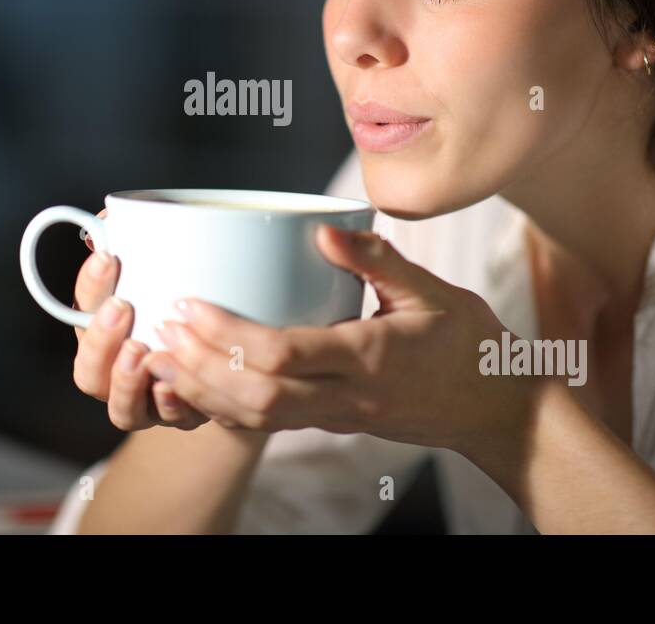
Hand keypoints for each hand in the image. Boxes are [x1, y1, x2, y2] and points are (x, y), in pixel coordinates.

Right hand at [70, 210, 208, 430]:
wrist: (248, 343)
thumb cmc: (197, 290)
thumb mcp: (171, 260)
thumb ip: (139, 236)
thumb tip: (112, 219)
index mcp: (108, 329)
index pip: (82, 310)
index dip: (90, 286)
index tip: (108, 258)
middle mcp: (121, 369)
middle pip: (88, 372)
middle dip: (98, 340)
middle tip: (121, 308)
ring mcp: (152, 399)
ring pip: (122, 409)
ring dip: (125, 383)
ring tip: (140, 352)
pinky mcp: (187, 415)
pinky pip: (171, 422)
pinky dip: (171, 406)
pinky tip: (177, 387)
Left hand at [141, 224, 536, 453]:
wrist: (495, 411)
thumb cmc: (469, 345)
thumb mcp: (434, 292)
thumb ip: (380, 260)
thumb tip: (325, 230)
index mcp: (369, 358)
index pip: (285, 356)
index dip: (229, 334)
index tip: (191, 304)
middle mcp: (347, 397)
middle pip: (256, 396)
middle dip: (200, 365)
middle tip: (160, 329)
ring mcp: (337, 418)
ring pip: (256, 418)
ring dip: (202, 390)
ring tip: (159, 357)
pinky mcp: (330, 424)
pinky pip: (268, 424)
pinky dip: (224, 406)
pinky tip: (194, 381)